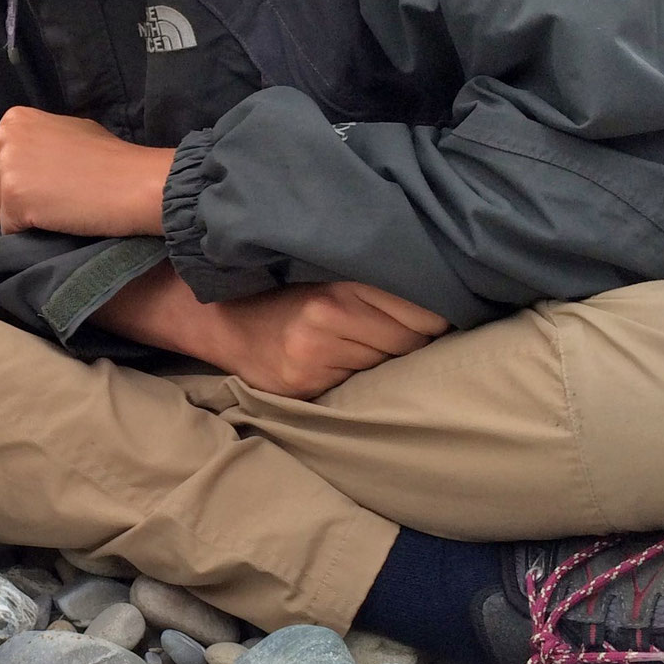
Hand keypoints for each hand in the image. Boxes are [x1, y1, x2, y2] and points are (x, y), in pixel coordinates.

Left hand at [0, 107, 173, 236]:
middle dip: (17, 196)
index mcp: (15, 119)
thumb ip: (38, 138)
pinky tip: (56, 220)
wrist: (133, 183)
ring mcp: (7, 170)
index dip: (20, 176)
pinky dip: (29, 233)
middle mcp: (5, 139)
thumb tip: (22, 157)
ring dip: (24, 216)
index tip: (46, 181)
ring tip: (59, 206)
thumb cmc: (109, 158)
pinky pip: (9, 229)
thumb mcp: (68, 130)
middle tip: (55, 196)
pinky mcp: (14, 201)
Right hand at [207, 282, 451, 397]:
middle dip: (411, 339)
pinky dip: (357, 377)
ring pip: (385, 364)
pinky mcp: (304, 383)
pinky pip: (356, 384)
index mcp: (339, 285)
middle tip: (392, 331)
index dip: (433, 316)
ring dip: (385, 360)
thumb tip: (439, 310)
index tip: (432, 315)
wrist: (224, 322)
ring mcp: (314, 355)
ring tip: (361, 345)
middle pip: (408, 341)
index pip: (419, 310)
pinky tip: (339, 364)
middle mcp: (327, 317)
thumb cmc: (287, 298)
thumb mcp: (329, 280)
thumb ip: (375, 291)